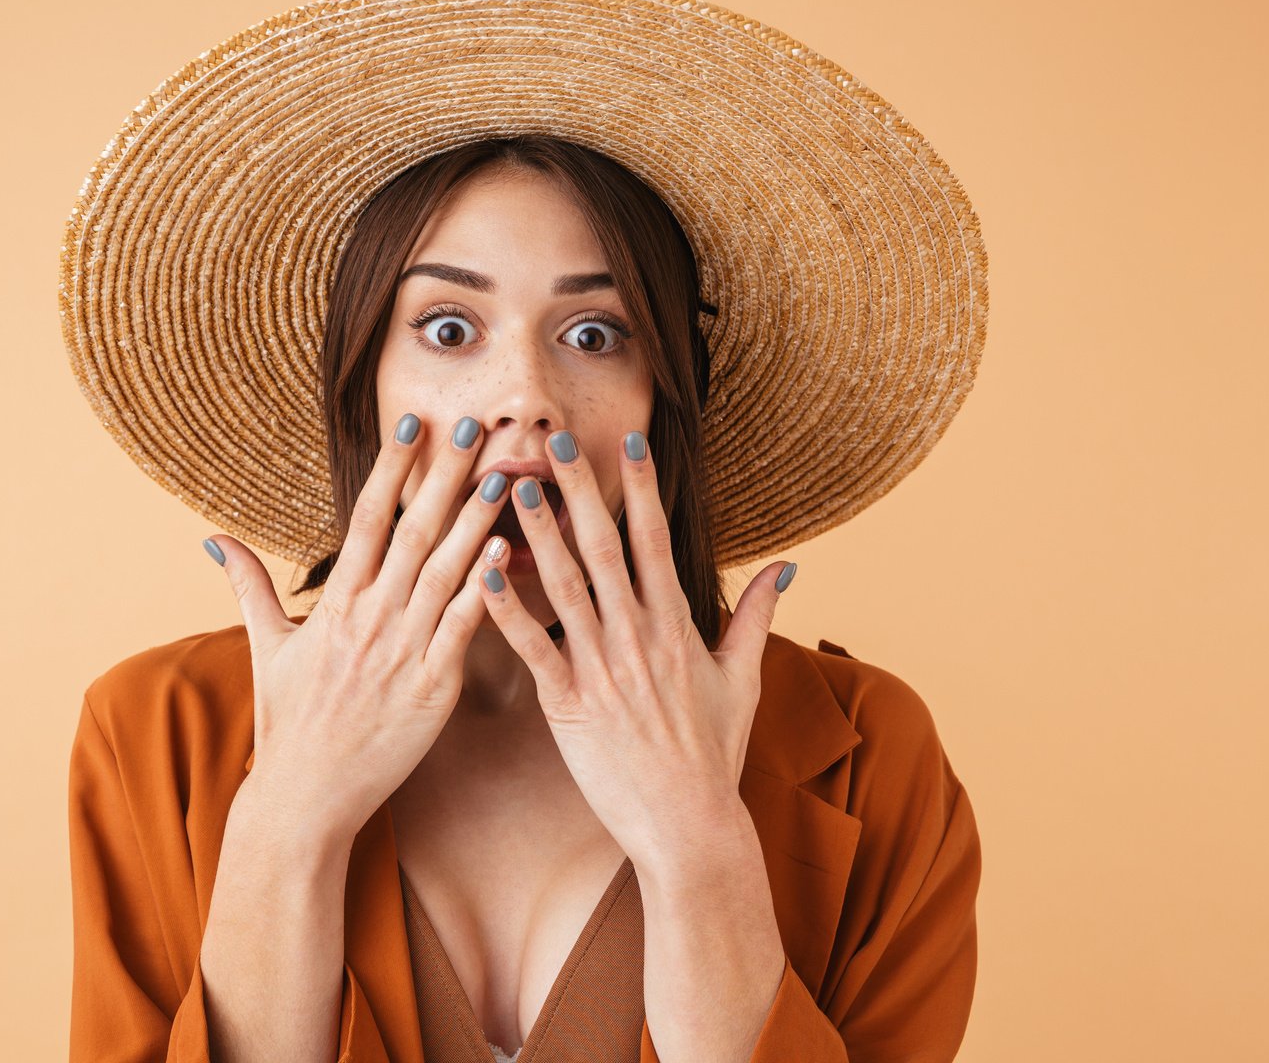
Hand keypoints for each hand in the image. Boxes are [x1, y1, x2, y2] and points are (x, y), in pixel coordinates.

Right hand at [205, 413, 509, 837]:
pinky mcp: (431, 689)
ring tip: (504, 475)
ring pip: (445, 572)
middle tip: (475, 425)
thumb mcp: (263, 649)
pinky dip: (482, 589)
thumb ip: (249, 586)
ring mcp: (401, 652)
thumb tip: (215, 538)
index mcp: (335, 604)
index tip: (415, 421)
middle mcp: (369, 619)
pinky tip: (505, 552)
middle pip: (413, 531)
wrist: (303, 798)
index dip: (392, 466)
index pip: (367, 518)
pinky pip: (461, 629)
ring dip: (476, 520)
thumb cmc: (287, 725)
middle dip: (445, 475)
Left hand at [474, 429, 794, 864]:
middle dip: (580, 491)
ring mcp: (604, 669)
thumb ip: (757, 616)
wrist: (690, 825)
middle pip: (605, 549)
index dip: (642, 488)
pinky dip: (506, 611)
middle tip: (555, 442)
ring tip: (515, 488)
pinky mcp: (570, 704)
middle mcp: (639, 637)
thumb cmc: (714, 754)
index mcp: (677, 626)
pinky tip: (482, 574)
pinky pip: (533, 649)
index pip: (656, 540)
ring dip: (539, 535)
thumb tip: (786, 566)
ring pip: (565, 587)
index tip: (628, 442)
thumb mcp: (744, 679)